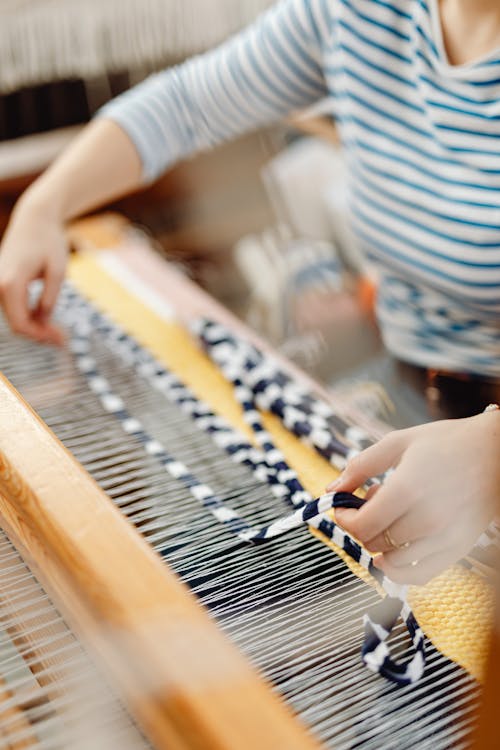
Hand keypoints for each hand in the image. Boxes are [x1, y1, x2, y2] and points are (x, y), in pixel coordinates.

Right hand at [0, 194, 67, 343]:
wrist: (35, 218)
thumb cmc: (49, 240)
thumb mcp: (58, 271)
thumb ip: (50, 298)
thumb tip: (43, 321)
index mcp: (9, 283)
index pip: (21, 323)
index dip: (41, 336)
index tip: (62, 341)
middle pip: (16, 323)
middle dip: (39, 334)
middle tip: (63, 340)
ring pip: (14, 317)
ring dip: (35, 327)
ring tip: (58, 332)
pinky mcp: (3, 282)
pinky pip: (14, 307)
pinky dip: (29, 316)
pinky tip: (46, 320)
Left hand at [327, 411, 499, 584]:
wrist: (496, 452)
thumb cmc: (445, 442)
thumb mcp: (398, 443)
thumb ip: (361, 466)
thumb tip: (331, 489)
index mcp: (408, 489)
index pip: (361, 525)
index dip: (343, 519)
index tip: (342, 507)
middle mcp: (427, 518)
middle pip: (374, 542)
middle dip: (361, 526)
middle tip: (370, 504)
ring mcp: (445, 537)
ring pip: (392, 561)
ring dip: (378, 544)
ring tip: (389, 517)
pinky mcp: (458, 548)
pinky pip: (419, 575)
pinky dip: (398, 571)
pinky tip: (390, 554)